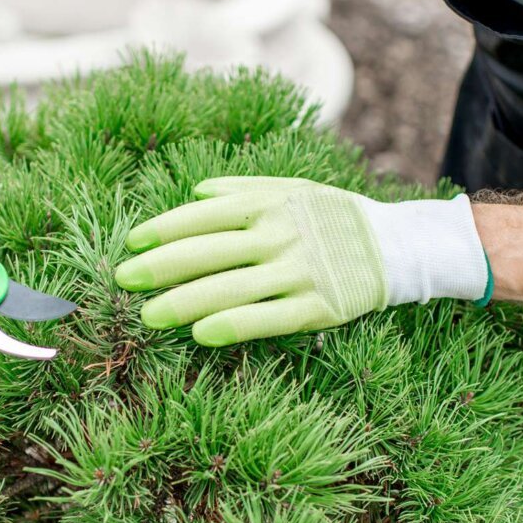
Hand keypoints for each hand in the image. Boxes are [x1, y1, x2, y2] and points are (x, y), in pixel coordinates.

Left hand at [116, 176, 489, 346]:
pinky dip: (234, 325)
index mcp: (268, 203)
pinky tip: (201, 334)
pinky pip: (269, 317)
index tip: (132, 243)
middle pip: (207, 251)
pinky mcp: (320, 306)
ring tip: (148, 316)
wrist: (399, 243)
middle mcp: (279, 234)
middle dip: (160, 266)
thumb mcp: (293, 188)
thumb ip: (243, 188)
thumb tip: (195, 192)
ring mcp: (300, 271)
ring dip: (184, 301)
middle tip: (124, 280)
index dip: (164, 229)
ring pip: (230, 287)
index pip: (203, 215)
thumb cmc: (333, 216)